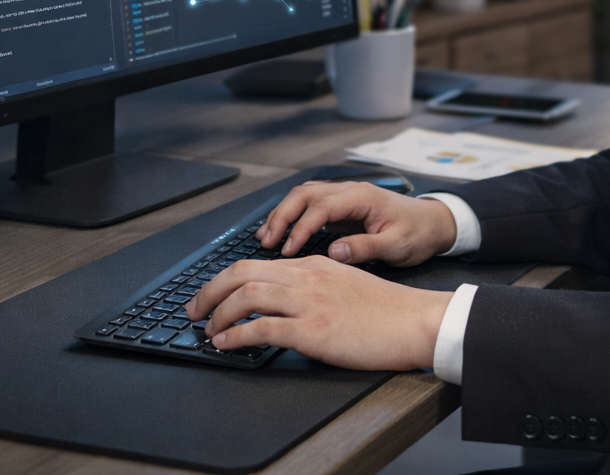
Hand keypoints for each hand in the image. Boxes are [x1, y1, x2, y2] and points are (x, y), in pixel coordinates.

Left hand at [185, 255, 451, 369]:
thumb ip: (316, 286)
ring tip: (207, 330)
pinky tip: (226, 345)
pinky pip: (262, 329)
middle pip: (242, 272)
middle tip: (194, 310)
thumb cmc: (387, 311)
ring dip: (218, 313)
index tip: (212, 296)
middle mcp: (307, 276)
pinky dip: (237, 336)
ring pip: (247, 296)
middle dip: (210, 291)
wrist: (415, 321)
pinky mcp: (314, 330)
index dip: (226, 280)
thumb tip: (287, 303)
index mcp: (314, 264)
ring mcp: (310, 301)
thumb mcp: (347, 284)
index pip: (256, 264)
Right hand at [257, 180, 457, 265]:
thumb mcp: (397, 246)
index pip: (321, 208)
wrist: (434, 223)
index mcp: (362, 197)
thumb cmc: (418, 233)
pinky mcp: (343, 208)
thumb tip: (334, 253)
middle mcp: (349, 191)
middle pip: (304, 195)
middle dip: (282, 216)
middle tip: (266, 242)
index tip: (288, 250)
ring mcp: (344, 197)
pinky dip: (293, 217)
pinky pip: (310, 206)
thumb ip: (366, 248)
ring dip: (283, 214)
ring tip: (265, 238)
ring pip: (303, 197)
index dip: (301, 228)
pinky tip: (282, 234)